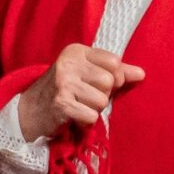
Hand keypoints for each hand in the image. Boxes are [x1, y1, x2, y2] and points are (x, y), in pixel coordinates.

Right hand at [16, 44, 147, 139]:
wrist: (31, 111)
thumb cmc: (66, 90)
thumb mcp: (87, 74)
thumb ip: (115, 72)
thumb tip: (141, 74)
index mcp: (76, 51)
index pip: (114, 63)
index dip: (114, 77)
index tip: (97, 83)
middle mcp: (68, 63)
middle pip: (109, 82)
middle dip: (102, 95)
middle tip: (84, 97)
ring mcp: (63, 83)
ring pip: (102, 101)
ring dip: (93, 109)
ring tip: (78, 106)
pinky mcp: (61, 104)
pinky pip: (92, 116)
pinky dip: (86, 121)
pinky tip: (74, 116)